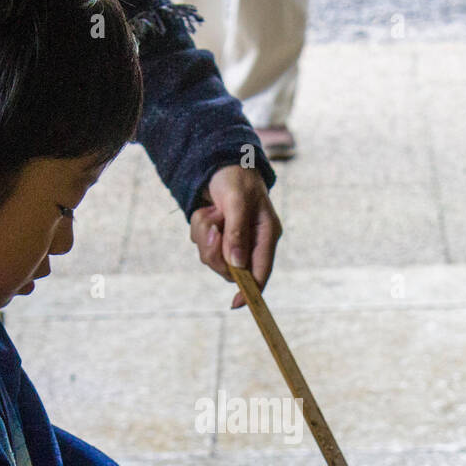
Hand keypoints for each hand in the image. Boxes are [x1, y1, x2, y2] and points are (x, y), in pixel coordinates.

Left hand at [189, 165, 282, 308]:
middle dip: (215, 251)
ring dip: (204, 237)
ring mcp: (234, 241)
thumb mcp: (237, 202)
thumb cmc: (236, 178)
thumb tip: (236, 264)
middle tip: (212, 227)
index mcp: (267, 235)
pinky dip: (199, 230)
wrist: (220, 161)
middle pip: (230, 269)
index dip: (250, 290)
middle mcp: (252, 242)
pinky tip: (207, 211)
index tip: (236, 303)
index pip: (261, 271)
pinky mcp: (219, 237)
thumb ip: (237, 233)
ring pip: (213, 258)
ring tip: (210, 212)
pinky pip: (203, 246)